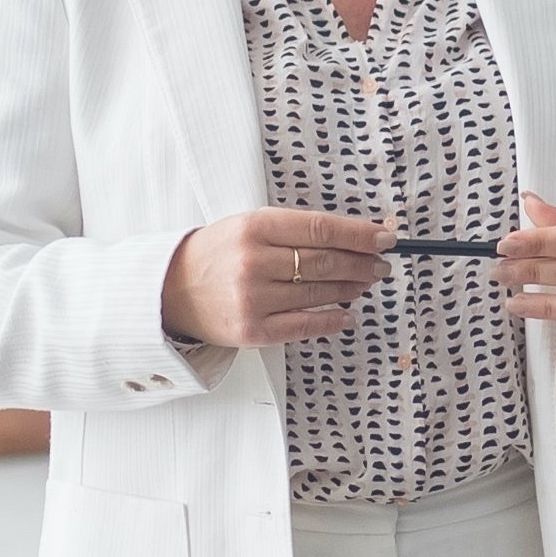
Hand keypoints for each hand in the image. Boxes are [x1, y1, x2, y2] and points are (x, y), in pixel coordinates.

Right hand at [164, 209, 386, 350]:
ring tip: (366, 283)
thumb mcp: (248, 226)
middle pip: (326, 262)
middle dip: (362, 263)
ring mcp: (252, 298)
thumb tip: (352, 237)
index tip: (386, 237)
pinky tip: (347, 314)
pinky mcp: (252, 330)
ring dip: (351, 288)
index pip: (321, 229)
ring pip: (319, 292)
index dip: (360, 234)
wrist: (169, 290)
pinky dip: (332, 320)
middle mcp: (253, 261)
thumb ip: (294, 230)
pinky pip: (304, 326)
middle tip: (381, 264)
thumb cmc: (217, 254)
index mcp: (254, 226)